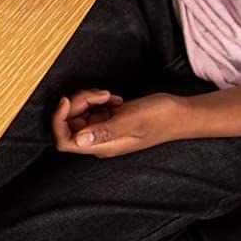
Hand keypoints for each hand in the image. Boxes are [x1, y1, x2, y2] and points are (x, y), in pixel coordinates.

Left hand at [52, 90, 185, 157]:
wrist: (180, 113)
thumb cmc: (161, 118)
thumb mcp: (131, 121)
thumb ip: (105, 131)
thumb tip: (79, 140)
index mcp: (102, 146)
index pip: (64, 141)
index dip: (59, 120)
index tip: (67, 101)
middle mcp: (99, 141)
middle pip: (70, 122)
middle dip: (79, 103)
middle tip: (101, 94)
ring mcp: (103, 130)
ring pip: (79, 113)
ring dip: (89, 99)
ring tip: (110, 96)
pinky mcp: (108, 120)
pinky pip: (91, 108)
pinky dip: (98, 99)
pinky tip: (115, 99)